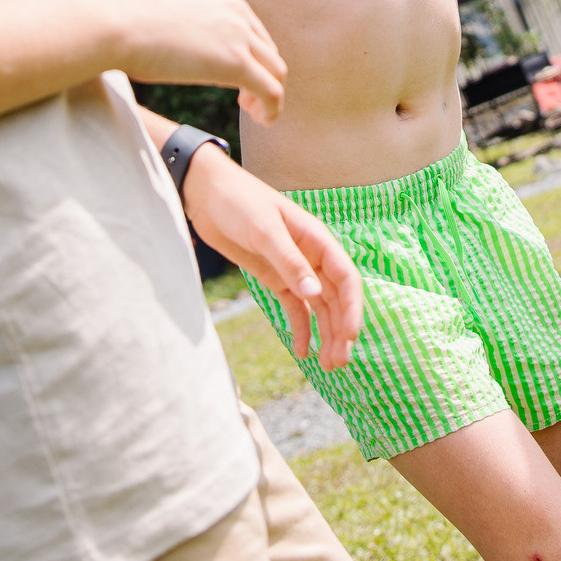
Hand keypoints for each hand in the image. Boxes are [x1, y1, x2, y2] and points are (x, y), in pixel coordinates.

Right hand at [92, 0, 288, 125]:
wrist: (112, 24)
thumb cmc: (120, 22)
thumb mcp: (161, 12)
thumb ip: (179, 24)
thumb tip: (169, 43)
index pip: (251, 28)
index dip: (249, 56)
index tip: (234, 77)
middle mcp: (236, 8)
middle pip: (267, 48)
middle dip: (261, 75)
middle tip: (243, 100)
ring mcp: (239, 34)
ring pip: (275, 70)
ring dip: (268, 94)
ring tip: (253, 112)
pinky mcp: (236, 63)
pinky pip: (272, 91)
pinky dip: (272, 110)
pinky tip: (263, 121)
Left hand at [180, 146, 362, 367]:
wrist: (207, 194)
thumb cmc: (239, 202)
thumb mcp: (264, 230)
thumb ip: (289, 261)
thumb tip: (315, 292)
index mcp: (317, 239)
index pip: (346, 278)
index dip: (353, 308)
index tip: (350, 336)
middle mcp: (312, 256)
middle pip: (336, 298)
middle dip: (340, 330)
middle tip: (338, 364)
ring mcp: (294, 268)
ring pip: (319, 306)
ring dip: (326, 334)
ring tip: (327, 366)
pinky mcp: (275, 277)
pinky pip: (296, 307)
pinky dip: (301, 328)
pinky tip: (302, 352)